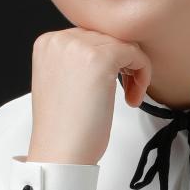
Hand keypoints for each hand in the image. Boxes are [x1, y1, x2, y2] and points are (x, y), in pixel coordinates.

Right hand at [27, 26, 151, 164]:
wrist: (60, 153)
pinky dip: (143, 74)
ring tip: (129, 97)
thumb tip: (110, 49)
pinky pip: (136, 53)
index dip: (108, 59)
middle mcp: (59, 39)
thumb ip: (77, 60)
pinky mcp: (100, 58)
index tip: (112, 84)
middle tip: (125, 92)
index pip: (91, 36)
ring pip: (125, 44)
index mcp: (47, 43)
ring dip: (134, 70)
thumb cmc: (64, 128)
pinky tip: (132, 99)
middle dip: (122, 64)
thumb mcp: (63, 82)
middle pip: (108, 37)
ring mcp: (78, 47)